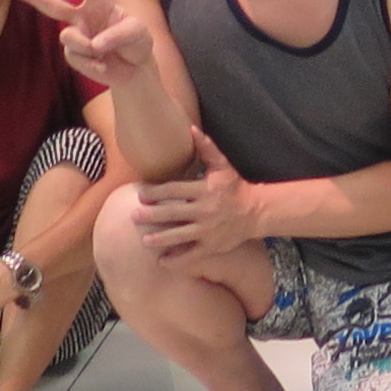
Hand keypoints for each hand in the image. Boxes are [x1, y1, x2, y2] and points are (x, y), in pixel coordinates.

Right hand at [13, 0, 156, 88]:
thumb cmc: (135, 42)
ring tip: (102, 51)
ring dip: (88, 46)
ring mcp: (76, 36)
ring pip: (69, 36)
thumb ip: (119, 33)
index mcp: (99, 1)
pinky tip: (102, 64)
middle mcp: (82, 16)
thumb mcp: (138, 32)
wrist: (135, 69)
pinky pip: (77, 57)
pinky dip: (93, 63)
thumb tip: (94, 44)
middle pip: (54, 5)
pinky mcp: (74, 56)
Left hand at [132, 130, 263, 263]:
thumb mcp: (222, 166)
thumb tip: (191, 128)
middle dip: (153, 215)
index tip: (141, 195)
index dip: (156, 193)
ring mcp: (208, 230)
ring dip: (161, 239)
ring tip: (144, 241)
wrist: (256, 212)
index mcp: (205, 190)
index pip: (175, 190)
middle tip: (134, 216)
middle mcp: (205, 210)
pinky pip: (192, 255)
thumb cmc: (235, 187)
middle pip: (173, 213)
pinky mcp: (212, 246)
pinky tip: (162, 261)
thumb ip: (206, 148)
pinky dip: (177, 260)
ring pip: (180, 236)